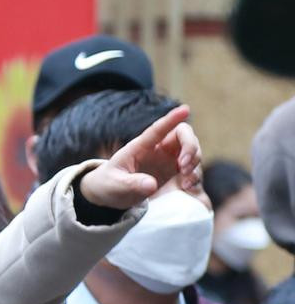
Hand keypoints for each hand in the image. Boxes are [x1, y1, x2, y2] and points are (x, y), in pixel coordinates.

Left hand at [78, 105, 201, 209]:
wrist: (109, 194)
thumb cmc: (109, 184)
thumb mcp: (115, 185)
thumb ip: (131, 184)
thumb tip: (151, 185)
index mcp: (140, 147)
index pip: (157, 130)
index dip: (171, 119)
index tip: (186, 109)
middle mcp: (157, 148)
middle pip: (183, 135)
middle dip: (190, 147)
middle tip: (184, 166)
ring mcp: (167, 159)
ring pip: (191, 149)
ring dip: (195, 162)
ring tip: (186, 182)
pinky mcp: (173, 171)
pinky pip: (191, 167)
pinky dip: (194, 175)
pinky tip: (187, 186)